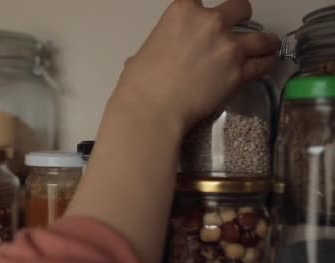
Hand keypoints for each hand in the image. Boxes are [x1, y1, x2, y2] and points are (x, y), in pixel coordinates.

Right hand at [116, 0, 279, 131]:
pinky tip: (266, 64)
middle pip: (240, 7)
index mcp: (183, 11)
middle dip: (240, 17)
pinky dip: (265, 63)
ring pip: (262, 37)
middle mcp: (211, 22)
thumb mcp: (145, 51)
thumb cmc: (140, 83)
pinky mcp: (239, 71)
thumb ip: (162, 44)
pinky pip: (263, 63)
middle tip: (236, 31)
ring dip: (264, 41)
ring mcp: (229, 47)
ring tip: (266, 47)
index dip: (205, 10)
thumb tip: (159, 54)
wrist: (153, 109)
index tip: (208, 16)